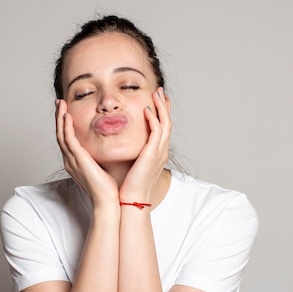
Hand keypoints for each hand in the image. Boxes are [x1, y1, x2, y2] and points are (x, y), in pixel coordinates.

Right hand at [56, 99, 119, 205]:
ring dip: (60, 118)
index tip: (66, 111)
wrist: (107, 201)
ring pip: (61, 134)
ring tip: (60, 104)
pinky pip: (68, 140)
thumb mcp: (102, 168)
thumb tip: (108, 148)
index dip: (65, 124)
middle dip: (59, 117)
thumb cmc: (108, 188)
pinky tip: (67, 116)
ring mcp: (71, 160)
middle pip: (60, 134)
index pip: (67, 139)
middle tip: (59, 102)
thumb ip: (100, 157)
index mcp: (75, 163)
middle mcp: (70, 161)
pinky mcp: (77, 160)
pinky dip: (66, 127)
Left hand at [119, 88, 171, 202]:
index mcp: (157, 153)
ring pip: (165, 123)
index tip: (157, 101)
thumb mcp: (133, 164)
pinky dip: (153, 119)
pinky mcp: (152, 154)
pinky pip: (156, 131)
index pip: (163, 128)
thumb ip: (133, 153)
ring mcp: (159, 152)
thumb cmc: (129, 185)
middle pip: (168, 122)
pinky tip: (147, 110)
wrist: (132, 199)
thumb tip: (124, 145)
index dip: (162, 113)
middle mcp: (161, 151)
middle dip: (164, 106)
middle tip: (160, 92)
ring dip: (161, 107)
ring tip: (155, 94)